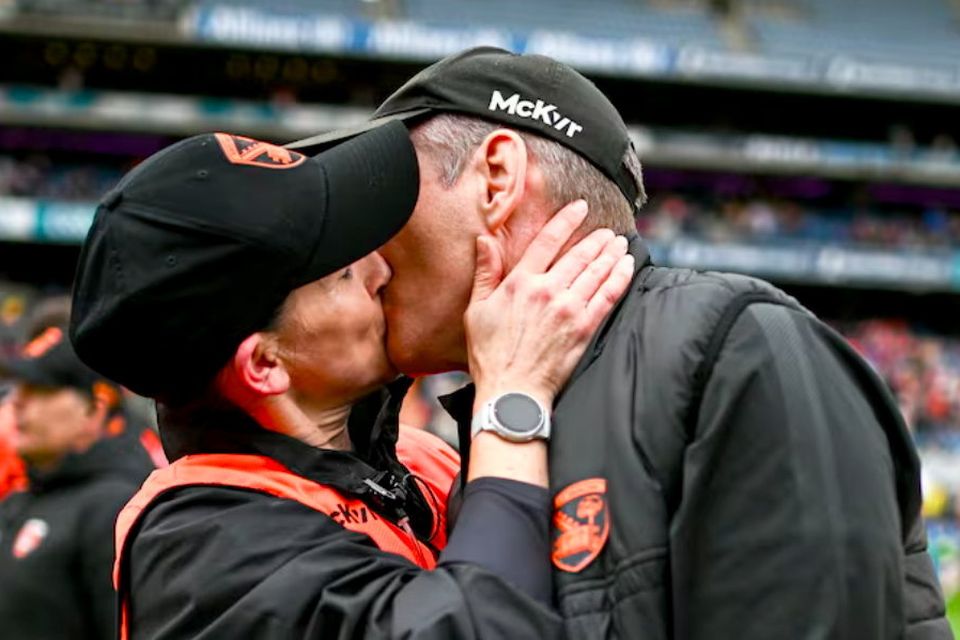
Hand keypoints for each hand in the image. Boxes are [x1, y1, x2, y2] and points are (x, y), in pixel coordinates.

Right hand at [465, 200, 634, 411]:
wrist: (511, 392)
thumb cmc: (490, 354)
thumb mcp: (476, 309)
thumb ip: (486, 272)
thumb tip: (484, 240)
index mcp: (520, 283)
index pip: (547, 241)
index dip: (566, 220)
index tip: (579, 208)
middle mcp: (547, 291)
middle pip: (579, 255)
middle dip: (597, 239)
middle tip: (608, 231)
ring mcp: (568, 310)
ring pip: (596, 272)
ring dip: (611, 254)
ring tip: (620, 244)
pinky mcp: (584, 328)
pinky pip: (608, 296)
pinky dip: (619, 278)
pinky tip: (626, 267)